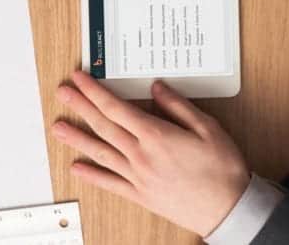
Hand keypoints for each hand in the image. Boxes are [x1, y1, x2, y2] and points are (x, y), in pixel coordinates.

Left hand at [52, 72, 249, 237]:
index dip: (94, 91)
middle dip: (81, 106)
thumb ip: (178, 106)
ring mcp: (138, 177)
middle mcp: (141, 156)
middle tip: (63, 92)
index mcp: (156, 136)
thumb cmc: (223, 170)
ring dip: (77, 139)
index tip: (80, 78)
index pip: (116, 108)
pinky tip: (77, 167)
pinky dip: (92, 175)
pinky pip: (110, 183)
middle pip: (103, 126)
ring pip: (101, 153)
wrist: (230, 210)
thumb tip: (156, 87)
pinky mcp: (141, 195)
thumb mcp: (208, 128)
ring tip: (58, 127)